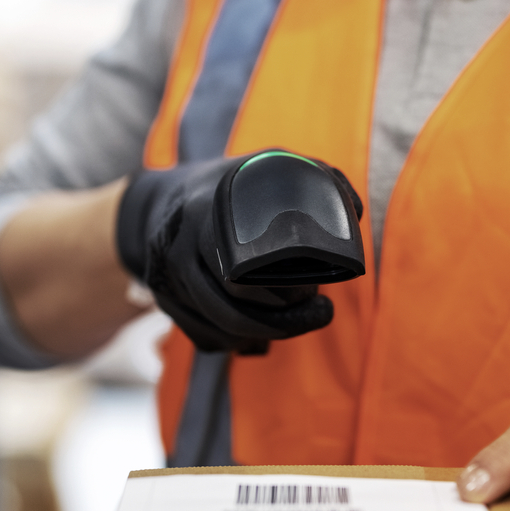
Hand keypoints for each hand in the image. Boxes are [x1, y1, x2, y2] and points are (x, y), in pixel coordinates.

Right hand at [115, 151, 361, 353]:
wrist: (157, 203)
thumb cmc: (227, 188)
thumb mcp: (266, 167)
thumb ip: (313, 179)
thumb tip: (352, 213)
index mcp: (204, 216)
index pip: (240, 276)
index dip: (283, 299)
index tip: (317, 295)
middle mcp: (178, 252)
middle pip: (231, 312)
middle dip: (282, 323)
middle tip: (319, 313)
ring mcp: (167, 282)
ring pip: (219, 332)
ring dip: (263, 336)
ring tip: (296, 322)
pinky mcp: (166, 304)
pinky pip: (204, 338)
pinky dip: (236, 343)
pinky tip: (259, 332)